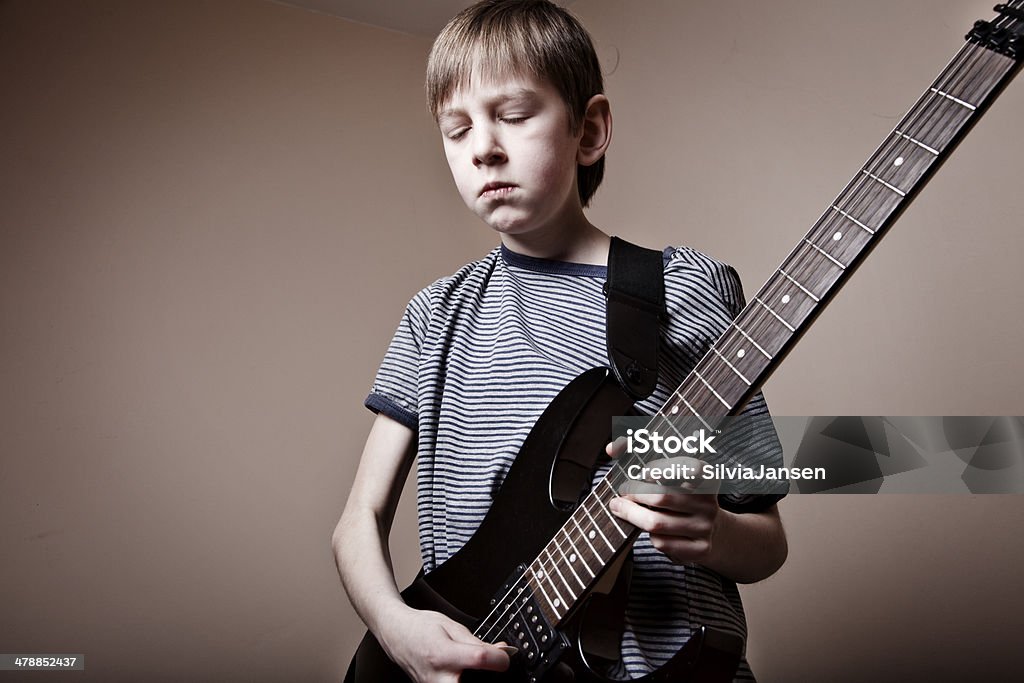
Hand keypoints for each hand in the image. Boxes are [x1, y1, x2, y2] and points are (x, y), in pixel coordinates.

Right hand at [377, 603, 510, 682]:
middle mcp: (437, 678)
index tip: (505, 654)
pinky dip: (465, 680)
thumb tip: (501, 652)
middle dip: (488, 678)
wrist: (396, 634)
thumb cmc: (420, 627)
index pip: (480, 659)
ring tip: (474, 666)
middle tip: (492, 665)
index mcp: (443, 654)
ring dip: (477, 679)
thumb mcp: (451, 626)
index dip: (500, 657)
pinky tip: (463, 671)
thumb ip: (477, 642)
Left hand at [605, 438, 720, 564]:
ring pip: (656, 523)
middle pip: (662, 497)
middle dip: (634, 493)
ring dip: (632, 515)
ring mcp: (706, 527)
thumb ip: (640, 453)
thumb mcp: (668, 473)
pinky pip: (662, 542)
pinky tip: (648, 529)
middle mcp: (709, 502)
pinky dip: (649, 536)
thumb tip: (612, 448)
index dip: (663, 468)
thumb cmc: (677, 494)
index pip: (691, 467)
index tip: (642, 472)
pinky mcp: (700, 549)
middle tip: (622, 491)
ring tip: (622, 507)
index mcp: (707, 477)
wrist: (706, 530)